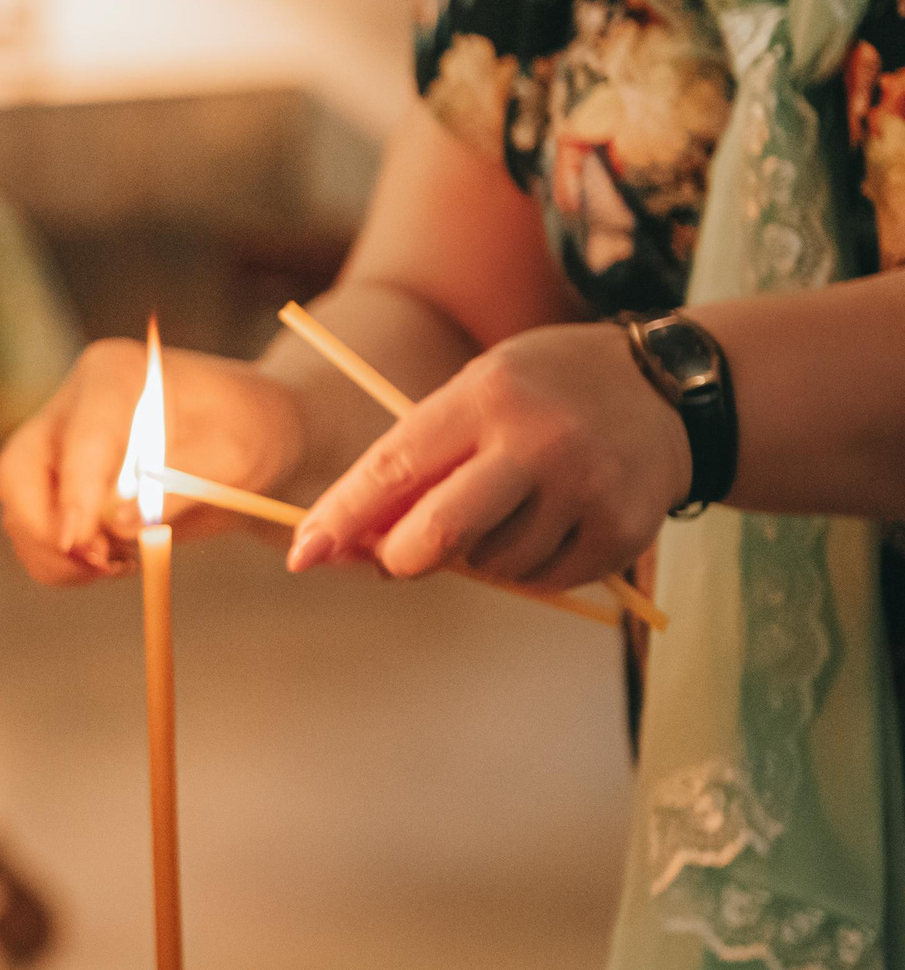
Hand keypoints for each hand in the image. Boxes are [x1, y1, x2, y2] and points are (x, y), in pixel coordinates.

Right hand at [0, 338, 305, 583]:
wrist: (249, 436)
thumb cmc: (247, 432)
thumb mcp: (232, 459)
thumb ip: (179, 490)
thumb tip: (117, 526)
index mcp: (112, 376)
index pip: (78, 440)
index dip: (75, 494)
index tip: (81, 542)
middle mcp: (70, 408)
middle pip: (17, 474)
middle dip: (47, 530)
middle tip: (102, 562)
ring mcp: (56, 449)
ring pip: (19, 511)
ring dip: (59, 554)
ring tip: (120, 561)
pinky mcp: (59, 487)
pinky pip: (35, 535)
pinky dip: (64, 563)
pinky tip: (111, 561)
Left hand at [289, 322, 688, 587]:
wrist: (667, 389)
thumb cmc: (541, 393)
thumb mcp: (478, 393)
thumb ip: (419, 459)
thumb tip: (350, 540)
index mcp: (488, 396)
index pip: (395, 469)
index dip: (342, 518)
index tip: (302, 553)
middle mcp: (539, 441)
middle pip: (440, 534)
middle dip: (399, 559)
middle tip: (392, 557)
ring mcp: (586, 489)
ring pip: (490, 565)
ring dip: (473, 556)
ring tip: (502, 510)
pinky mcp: (620, 532)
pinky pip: (542, 580)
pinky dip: (525, 566)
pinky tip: (545, 523)